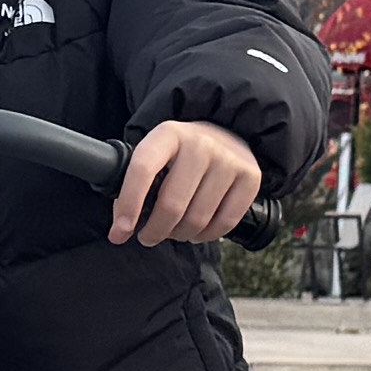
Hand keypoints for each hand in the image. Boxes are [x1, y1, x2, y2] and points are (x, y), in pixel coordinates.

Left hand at [111, 117, 263, 245]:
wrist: (226, 133)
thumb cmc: (181, 155)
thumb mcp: (156, 155)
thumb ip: (135, 184)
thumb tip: (121, 228)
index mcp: (168, 134)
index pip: (143, 169)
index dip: (129, 204)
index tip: (119, 232)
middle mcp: (201, 143)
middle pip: (172, 205)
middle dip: (154, 231)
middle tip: (148, 237)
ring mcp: (229, 159)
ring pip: (197, 220)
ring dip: (180, 235)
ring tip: (174, 231)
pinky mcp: (250, 177)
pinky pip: (225, 223)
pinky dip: (207, 236)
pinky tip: (197, 232)